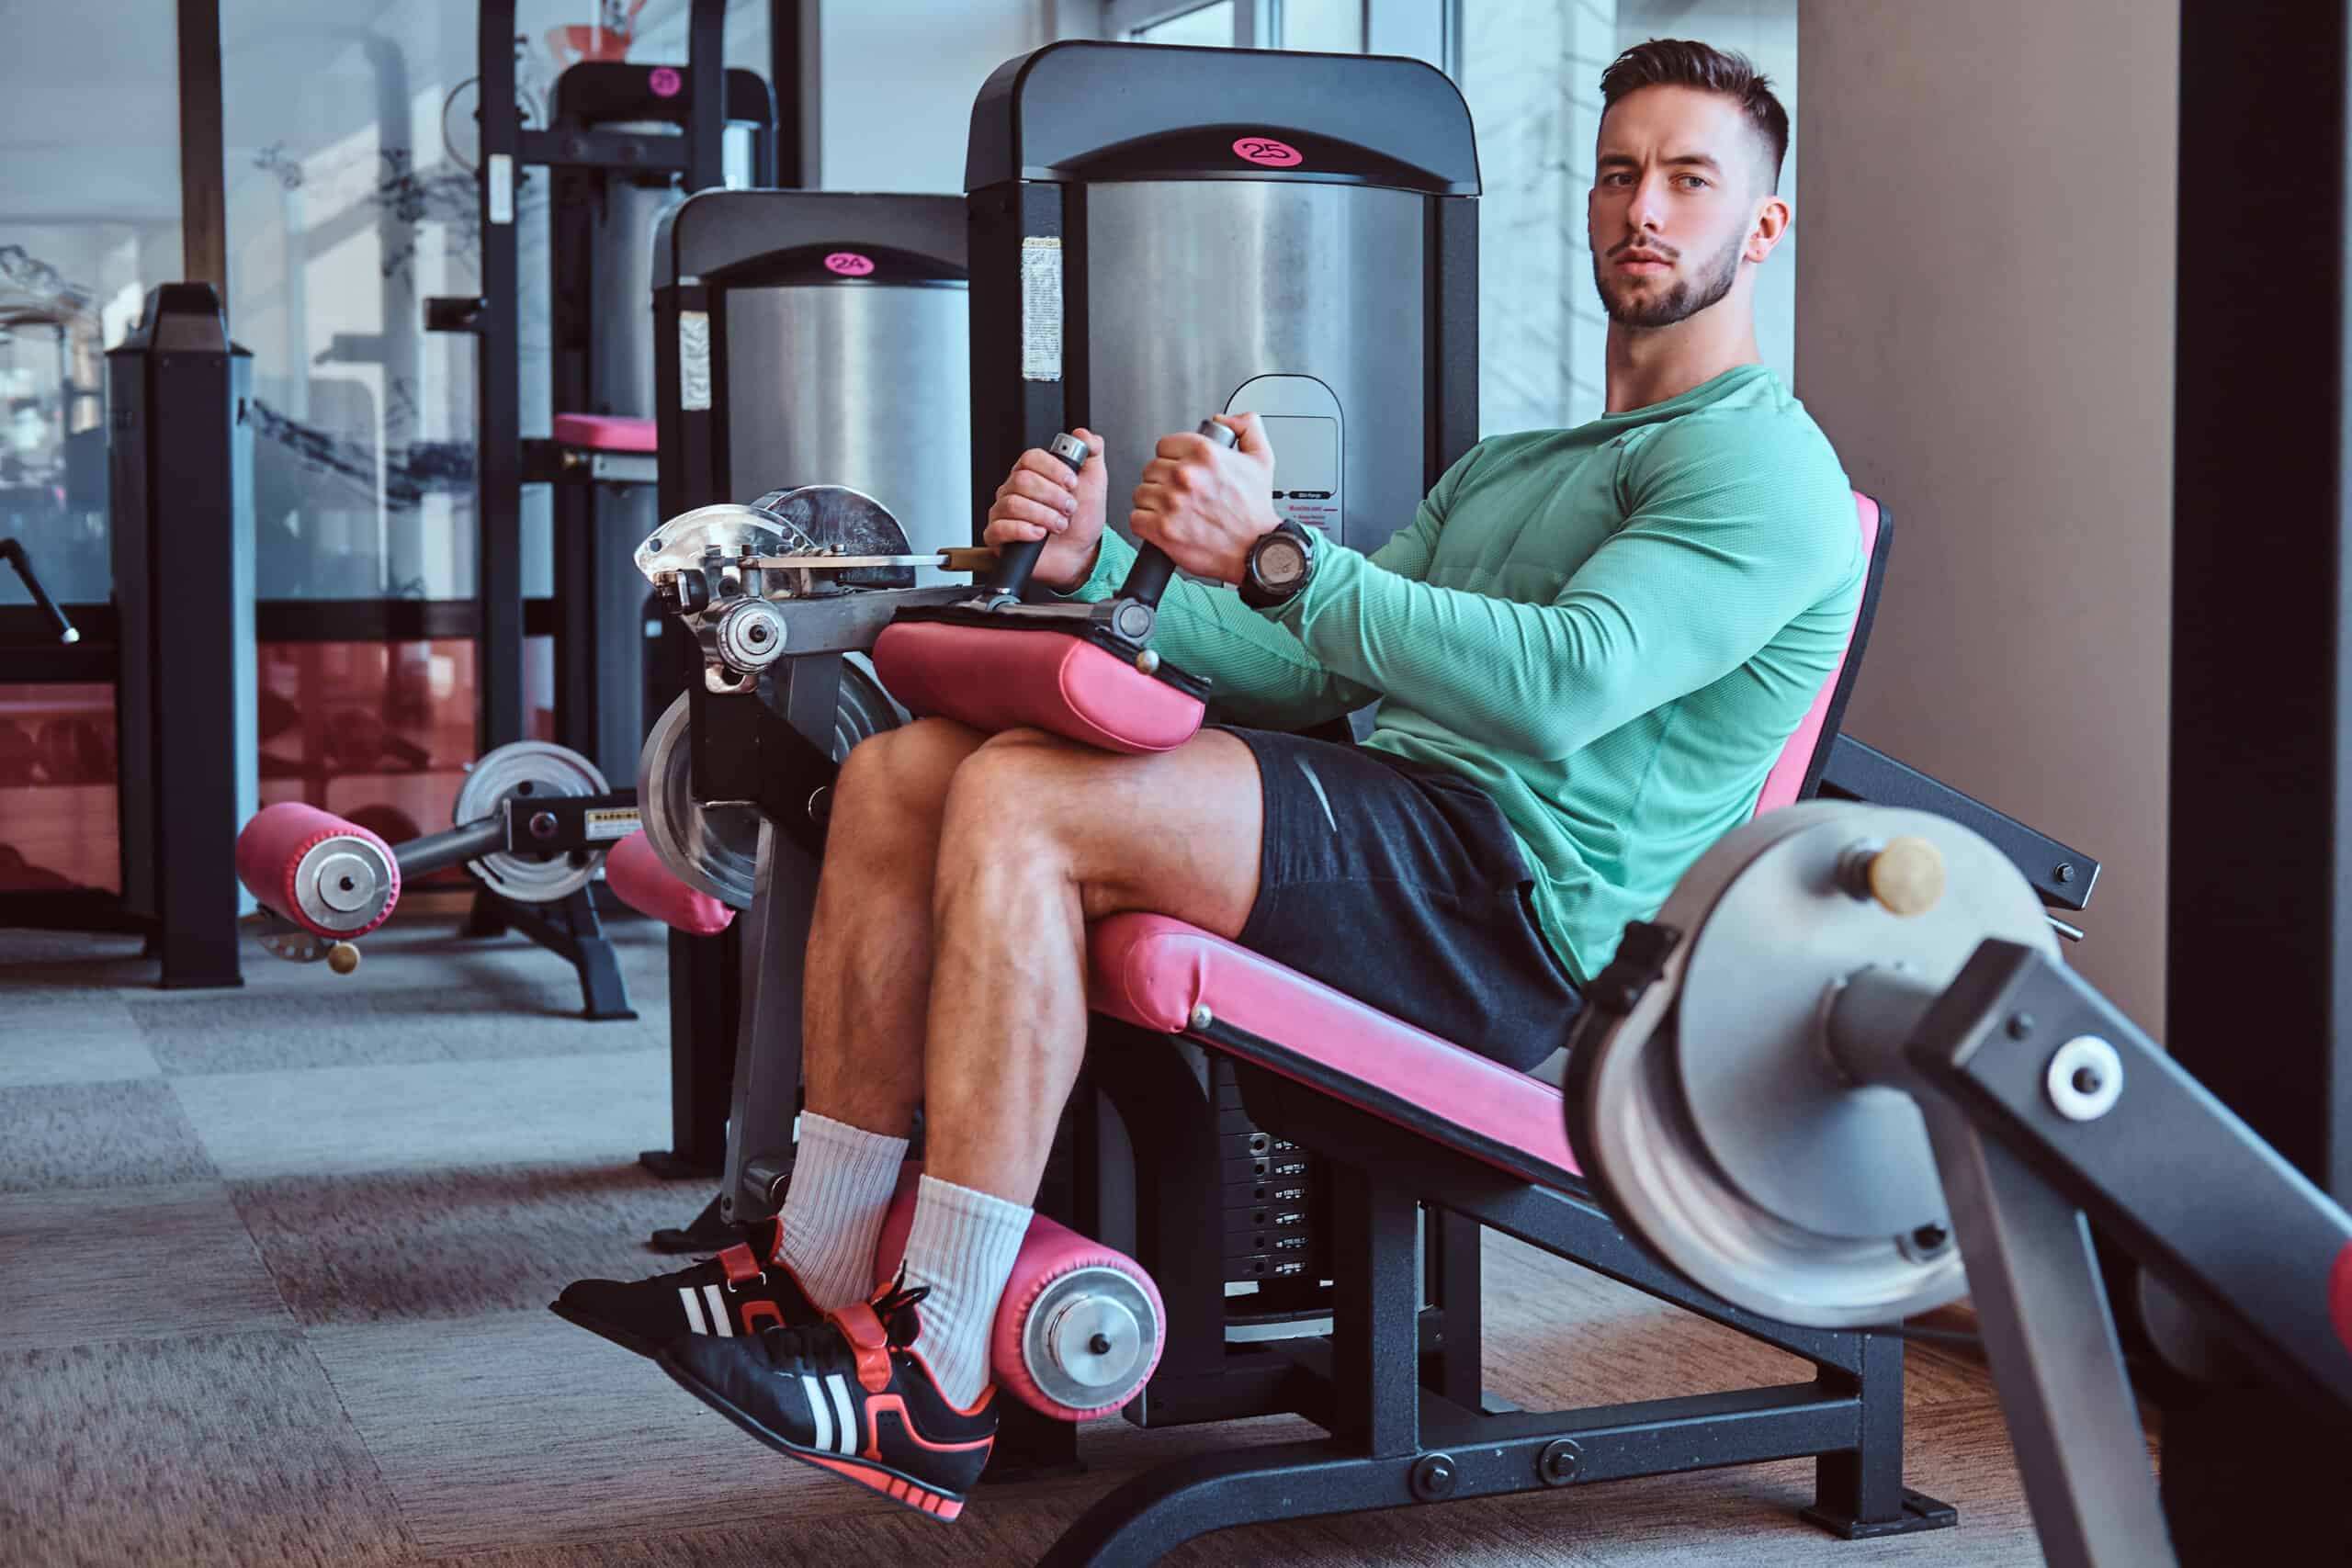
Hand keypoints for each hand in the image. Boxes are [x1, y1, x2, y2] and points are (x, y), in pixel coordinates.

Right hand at [981, 427, 1109, 590]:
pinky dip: (1023, 531)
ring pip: (1013, 504)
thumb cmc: (1082, 520)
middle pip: (1022, 480)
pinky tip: (1039, 534)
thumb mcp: (1095, 481)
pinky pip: (1000, 528)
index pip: (1031, 458)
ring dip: (1044, 516)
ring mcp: (1003, 511)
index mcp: (1033, 472)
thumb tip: (1083, 434)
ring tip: (1059, 525)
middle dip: (1053, 497)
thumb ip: (1091, 452)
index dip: (1053, 470)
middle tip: (1069, 508)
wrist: (1080, 553)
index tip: (1072, 483)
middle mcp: (1014, 489)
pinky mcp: (998, 536)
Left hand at [1129, 413, 1279, 584]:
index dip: (1172, 458)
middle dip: (1163, 480)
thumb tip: (1222, 419)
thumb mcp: (1262, 459)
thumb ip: (1246, 427)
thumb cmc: (1256, 511)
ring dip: (1152, 501)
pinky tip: (1163, 524)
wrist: (1255, 550)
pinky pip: (1136, 518)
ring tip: (1172, 510)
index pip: (1164, 445)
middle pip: (1151, 468)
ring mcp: (1171, 502)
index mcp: (1204, 453)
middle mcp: (1186, 475)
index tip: (1181, 470)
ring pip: (1141, 492)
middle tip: (1180, 493)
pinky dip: (1145, 523)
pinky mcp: (1161, 529)